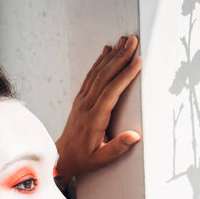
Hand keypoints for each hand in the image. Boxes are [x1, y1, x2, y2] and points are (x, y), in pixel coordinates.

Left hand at [55, 36, 141, 187]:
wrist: (62, 157)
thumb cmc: (84, 158)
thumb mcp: (101, 158)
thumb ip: (118, 147)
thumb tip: (135, 136)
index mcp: (94, 119)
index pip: (111, 92)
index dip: (124, 75)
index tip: (137, 62)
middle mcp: (86, 106)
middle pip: (104, 76)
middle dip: (120, 57)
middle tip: (133, 41)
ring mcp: (81, 100)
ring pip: (97, 73)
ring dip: (111, 55)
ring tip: (124, 40)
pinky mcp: (80, 99)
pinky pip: (90, 76)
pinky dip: (99, 61)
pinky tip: (107, 51)